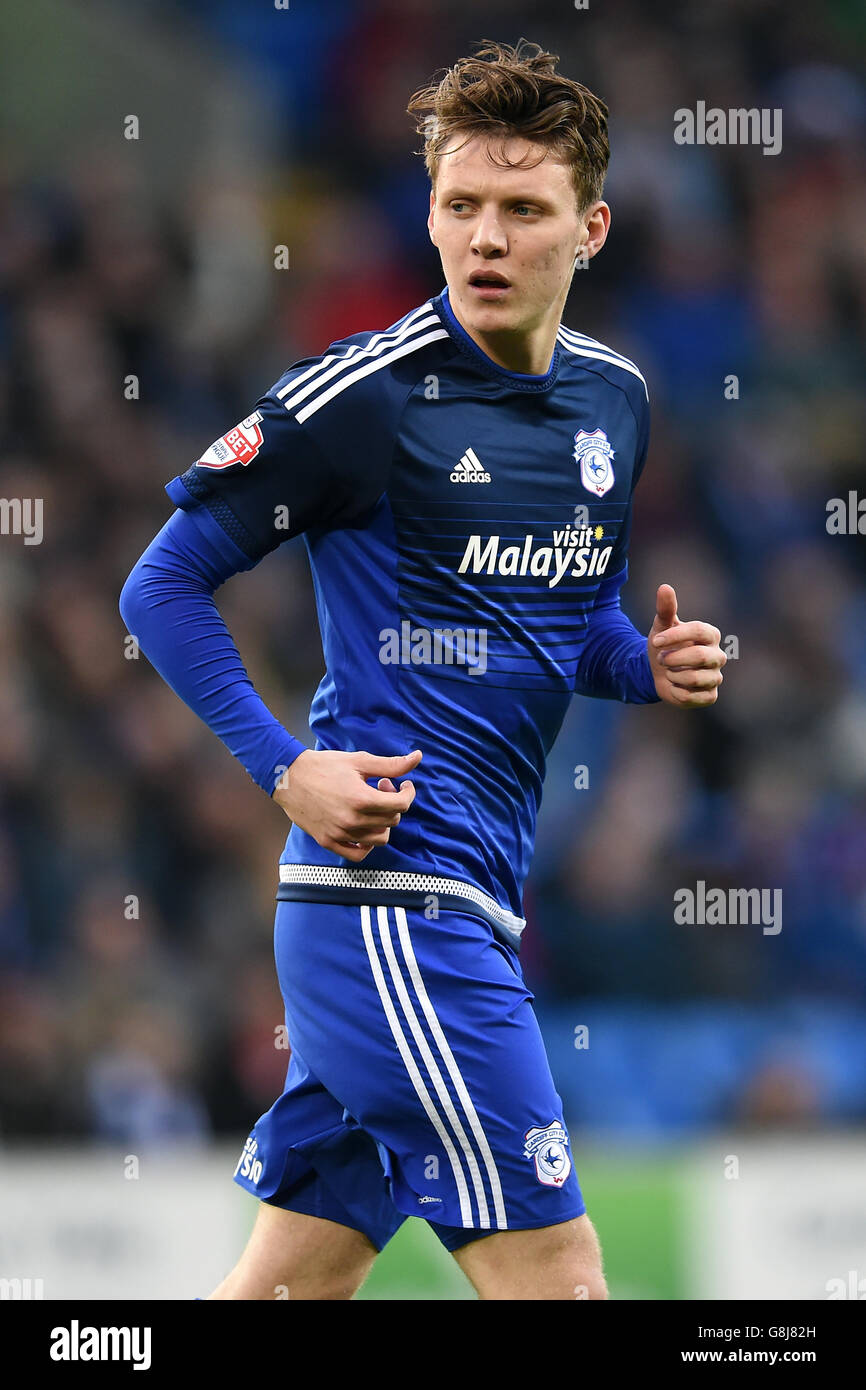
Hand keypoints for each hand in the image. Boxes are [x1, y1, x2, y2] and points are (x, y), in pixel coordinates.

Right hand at [273, 748, 421, 861]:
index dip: (408, 793)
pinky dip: (367, 844)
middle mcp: (351, 820)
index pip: (401, 805)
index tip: (404, 785)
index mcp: (361, 799)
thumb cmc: (324, 765)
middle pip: (392, 821)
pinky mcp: (328, 842)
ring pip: (379, 839)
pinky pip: (358, 854)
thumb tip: (418, 757)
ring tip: (371, 805)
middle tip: (381, 787)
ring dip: (383, 822)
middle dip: (393, 803)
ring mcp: (339, 834)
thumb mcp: (359, 760)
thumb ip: (391, 764)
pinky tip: (364, 826)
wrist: (288, 776)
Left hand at [647, 584, 725, 707]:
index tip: (656, 641)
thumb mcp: (661, 626)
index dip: (676, 636)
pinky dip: (675, 691)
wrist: (658, 673)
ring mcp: (716, 677)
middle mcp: (718, 656)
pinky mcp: (710, 696)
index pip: (699, 631)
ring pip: (694, 678)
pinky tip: (674, 686)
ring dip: (672, 675)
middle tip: (661, 659)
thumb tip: (664, 587)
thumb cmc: (664, 646)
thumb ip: (665, 608)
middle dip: (673, 659)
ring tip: (668, 671)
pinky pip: (691, 696)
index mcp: (710, 634)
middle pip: (699, 657)